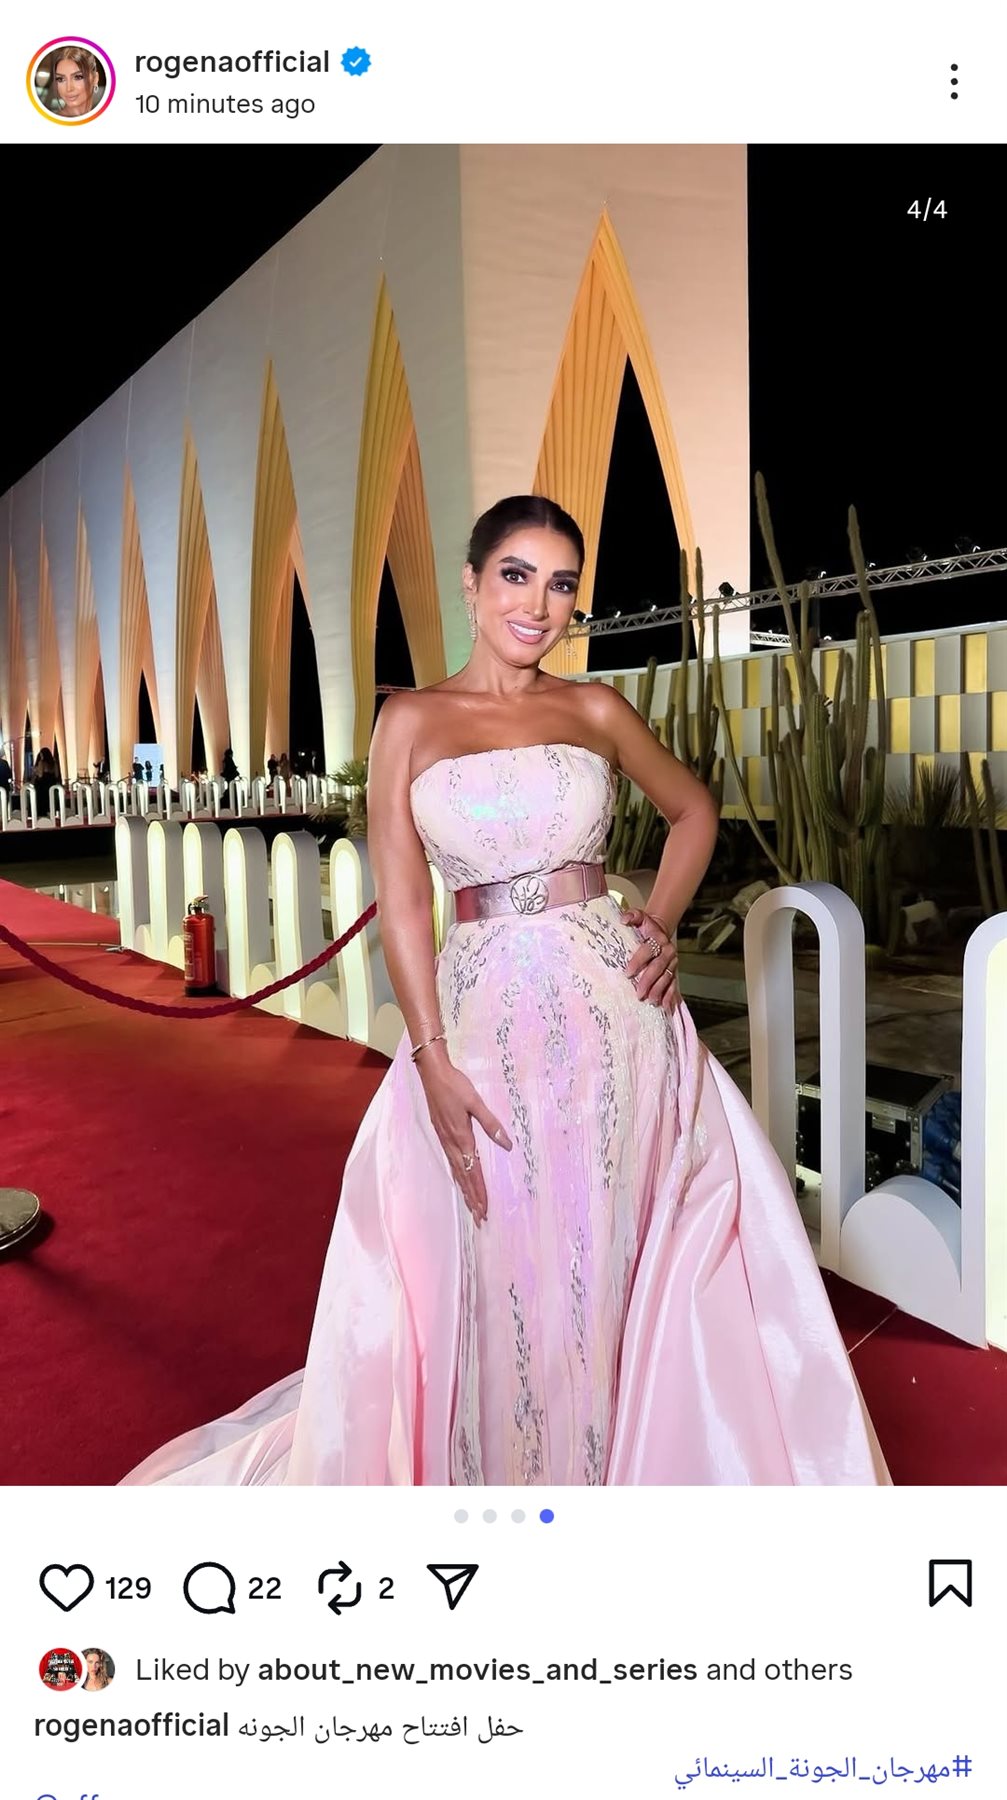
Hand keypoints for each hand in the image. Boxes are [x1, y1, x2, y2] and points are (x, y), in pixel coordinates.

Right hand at [415, 1046, 512, 1226]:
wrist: (431, 1074)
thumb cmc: (454, 1086)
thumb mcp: (475, 1102)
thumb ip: (491, 1124)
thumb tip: (507, 1144)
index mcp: (461, 1137)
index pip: (473, 1171)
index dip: (479, 1191)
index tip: (484, 1209)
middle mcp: (452, 1143)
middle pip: (463, 1177)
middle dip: (472, 1198)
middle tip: (479, 1218)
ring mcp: (445, 1140)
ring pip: (456, 1172)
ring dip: (465, 1190)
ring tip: (471, 1206)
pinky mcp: (442, 1134)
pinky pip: (451, 1162)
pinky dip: (458, 1176)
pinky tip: (460, 1179)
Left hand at [621, 909, 678, 1010]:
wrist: (660, 931)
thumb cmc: (645, 927)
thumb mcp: (639, 917)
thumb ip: (631, 916)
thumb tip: (623, 920)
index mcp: (658, 938)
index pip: (647, 951)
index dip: (638, 962)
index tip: (627, 973)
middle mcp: (668, 951)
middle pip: (658, 967)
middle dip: (648, 981)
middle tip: (638, 993)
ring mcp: (672, 963)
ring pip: (666, 978)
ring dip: (658, 990)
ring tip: (650, 1001)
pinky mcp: (674, 971)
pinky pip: (673, 985)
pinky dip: (669, 996)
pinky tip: (664, 1006)